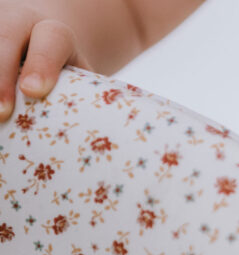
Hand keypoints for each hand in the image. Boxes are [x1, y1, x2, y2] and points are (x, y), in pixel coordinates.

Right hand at [0, 2, 91, 120]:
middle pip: (5, 39)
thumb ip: (86, 93)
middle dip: (1, 77)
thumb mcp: (77, 79)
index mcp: (54, 33)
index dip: (42, 64)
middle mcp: (19, 21)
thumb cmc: (61, 75)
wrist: (34, 44)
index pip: (52, 39)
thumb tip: (104, 126)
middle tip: (1, 113)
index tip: (33, 91)